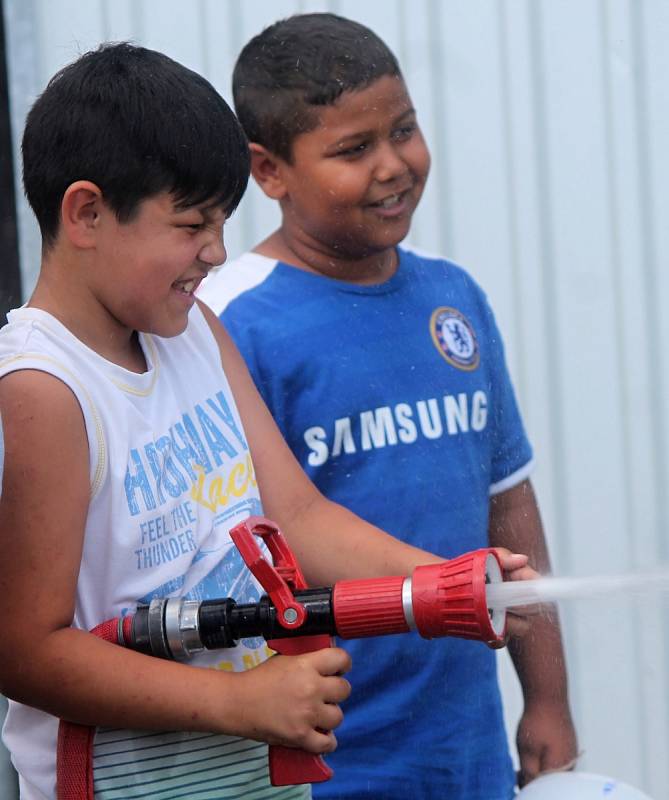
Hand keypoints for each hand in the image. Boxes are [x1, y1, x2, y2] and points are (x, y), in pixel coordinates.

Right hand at [233, 646, 351, 752]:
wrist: (238, 702)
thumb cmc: (260, 679)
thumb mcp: (286, 660)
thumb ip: (309, 662)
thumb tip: (328, 666)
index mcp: (307, 665)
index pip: (341, 659)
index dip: (343, 664)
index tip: (339, 670)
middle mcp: (311, 688)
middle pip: (344, 689)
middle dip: (336, 691)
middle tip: (325, 694)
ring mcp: (307, 714)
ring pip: (338, 716)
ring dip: (329, 716)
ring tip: (317, 715)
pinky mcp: (300, 736)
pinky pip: (327, 743)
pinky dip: (326, 741)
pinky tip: (321, 735)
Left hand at [516, 700, 578, 787]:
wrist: (548, 695)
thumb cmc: (537, 723)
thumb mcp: (527, 751)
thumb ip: (529, 773)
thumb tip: (526, 788)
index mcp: (560, 771)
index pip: (543, 789)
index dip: (528, 786)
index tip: (516, 778)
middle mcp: (570, 765)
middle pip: (550, 781)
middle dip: (533, 778)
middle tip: (517, 770)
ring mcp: (571, 754)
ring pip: (553, 769)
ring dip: (538, 767)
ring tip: (524, 756)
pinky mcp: (569, 744)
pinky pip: (556, 759)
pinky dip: (544, 758)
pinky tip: (535, 747)